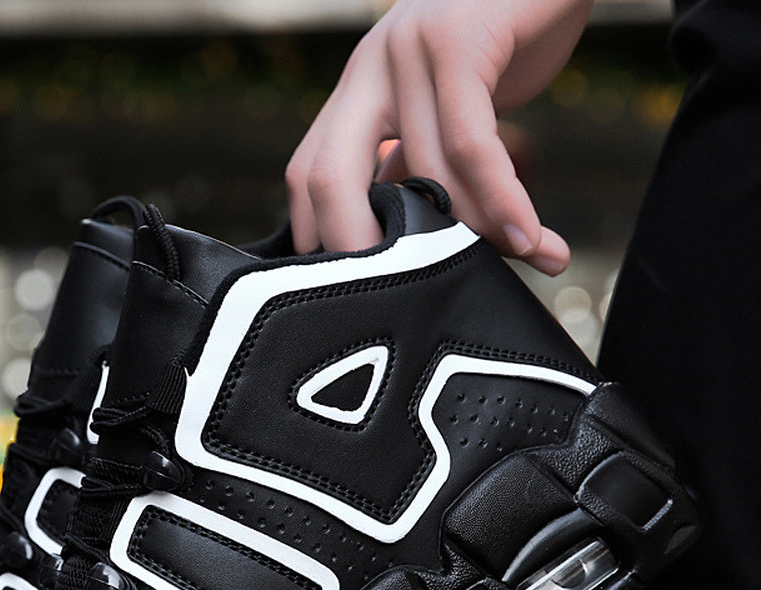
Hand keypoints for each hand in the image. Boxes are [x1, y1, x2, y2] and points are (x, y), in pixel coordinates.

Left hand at [285, 0, 592, 272]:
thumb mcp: (448, 107)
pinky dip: (503, 200)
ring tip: (522, 260)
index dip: (320, 238)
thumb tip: (410, 241)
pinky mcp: (458, 40)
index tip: (352, 292)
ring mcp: (407, 49)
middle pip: (328, 177)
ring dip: (474, 232)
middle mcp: (370, 67)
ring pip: (423, 172)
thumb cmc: (507, 40)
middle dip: (358, 251)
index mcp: (358, 89)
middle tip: (401, 301)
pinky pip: (471, 145)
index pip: (307, 175)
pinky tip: (530, 239)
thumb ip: (419, 161)